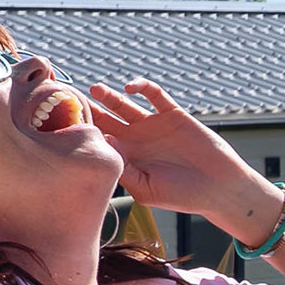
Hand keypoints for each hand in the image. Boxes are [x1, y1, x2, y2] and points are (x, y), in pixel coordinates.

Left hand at [90, 79, 278, 237]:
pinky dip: (143, 87)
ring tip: (96, 89)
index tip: (65, 123)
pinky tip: (130, 88)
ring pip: (125, 105)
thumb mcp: (146, 190)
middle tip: (72, 99)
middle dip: (90, 109)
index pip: (98, 139)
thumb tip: (106, 144)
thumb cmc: (183, 196)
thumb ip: (124, 170)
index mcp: (127, 157)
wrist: (220, 188)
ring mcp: (154, 125)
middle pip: (106, 118)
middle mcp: (136, 139)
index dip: (82, 130)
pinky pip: (155, 95)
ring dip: (109, 96)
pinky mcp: (174, 114)